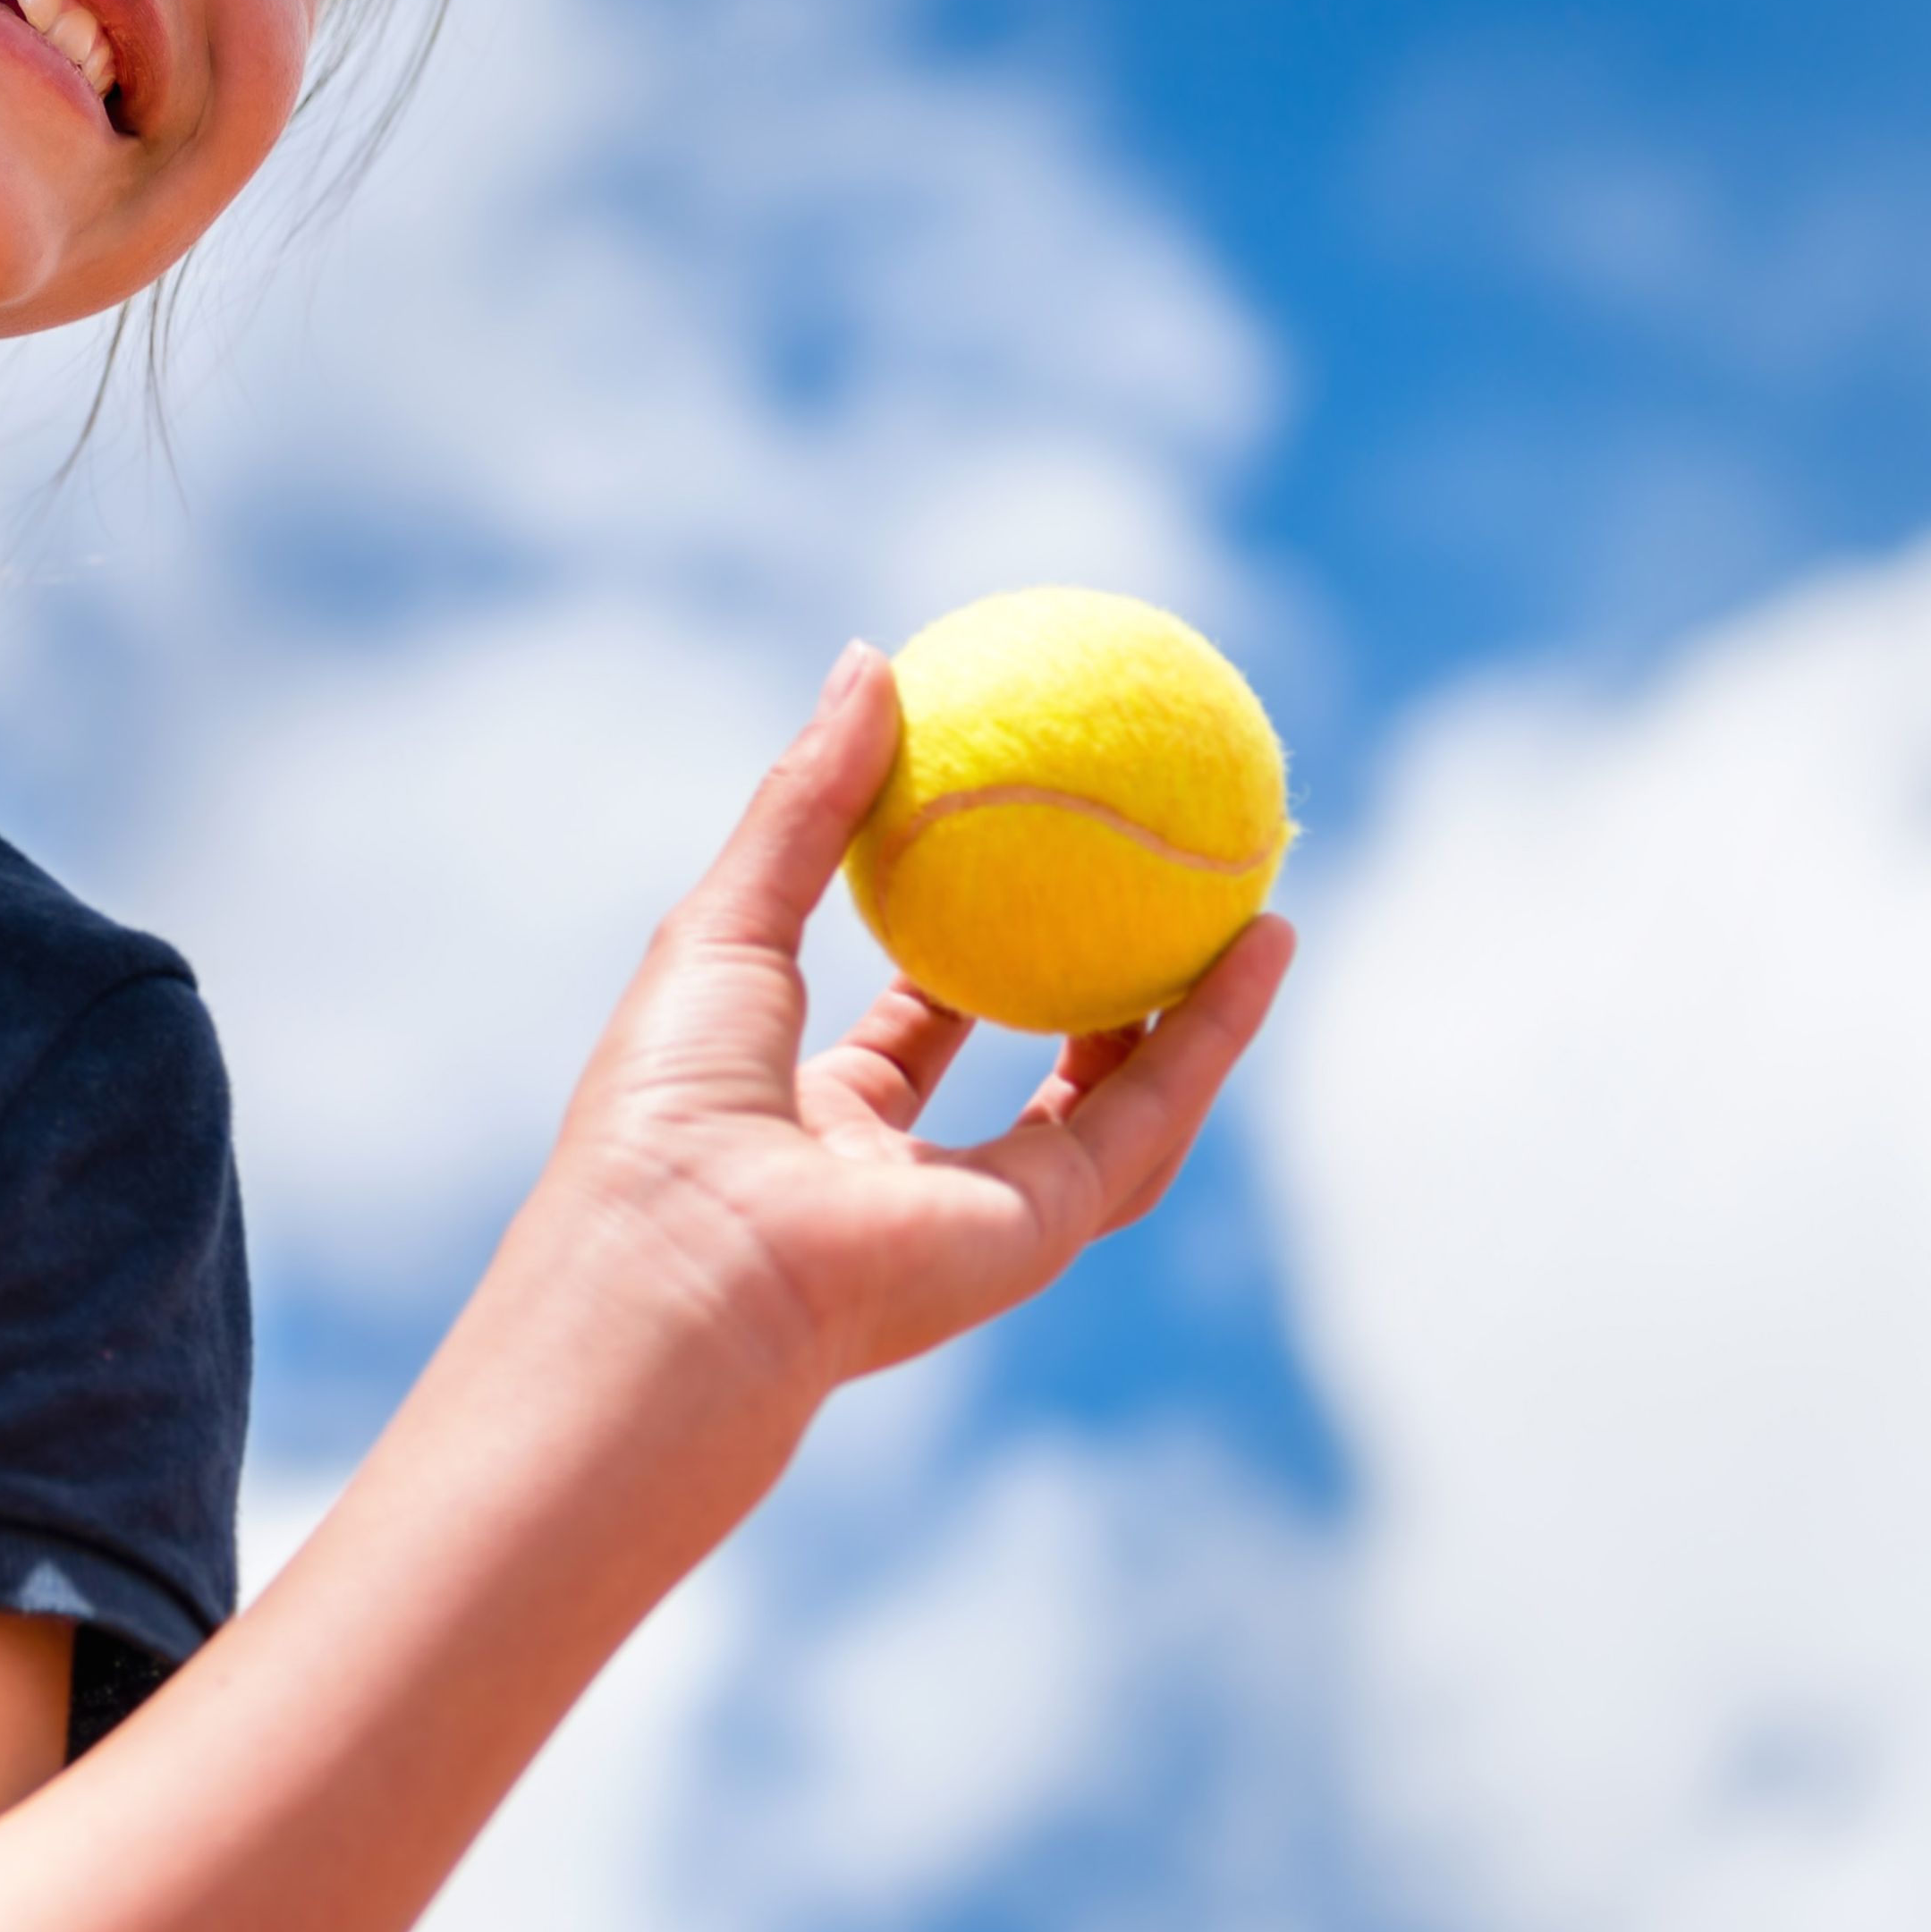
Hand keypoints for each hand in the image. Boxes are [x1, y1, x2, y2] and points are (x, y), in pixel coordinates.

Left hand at [531, 641, 1288, 1411]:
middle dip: (1102, 980)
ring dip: (1190, 1010)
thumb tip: (870, 657)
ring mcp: (980, 1214)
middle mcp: (905, 1173)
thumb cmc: (668, 1107)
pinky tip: (1262, 946)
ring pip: (1119, 1105)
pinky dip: (1212, 1035)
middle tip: (1164, 878)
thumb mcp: (727, 926)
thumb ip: (804, 804)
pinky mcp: (1047, 1236)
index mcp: (812, 1114)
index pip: (912, 1025)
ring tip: (1255, 906)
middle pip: (1035, 1070)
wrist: (685, 1274)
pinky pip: (1147, 1117)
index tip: (1025, 840)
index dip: (972, 934)